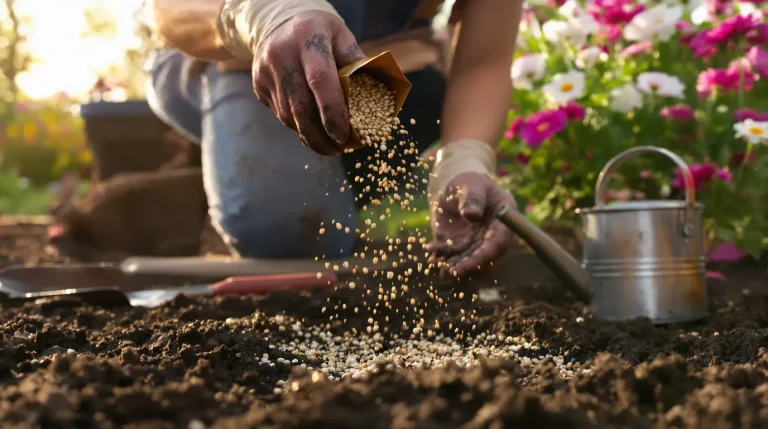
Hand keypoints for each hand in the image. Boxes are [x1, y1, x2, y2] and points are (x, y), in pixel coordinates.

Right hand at [251, 10, 365, 155]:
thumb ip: (356, 62)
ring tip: (327, 145)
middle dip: (320, 135)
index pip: (320, 80)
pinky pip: (279, 113)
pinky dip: (297, 126)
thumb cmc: (319, 32)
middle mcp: (282, 55)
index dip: (332, 111)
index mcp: (307, 38)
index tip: (343, 135)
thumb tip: (376, 97)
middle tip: (337, 150)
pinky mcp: (259, 85)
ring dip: (309, 135)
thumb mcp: (341, 36)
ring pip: (288, 115)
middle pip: (300, 106)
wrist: (278, 23)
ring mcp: (266, 71)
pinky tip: (311, 130)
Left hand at [428, 172, 515, 279]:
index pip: (497, 246)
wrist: (458, 186)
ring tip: (436, 261)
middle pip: (483, 261)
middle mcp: (491, 239)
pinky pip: (451, 256)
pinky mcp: (458, 247)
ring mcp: (475, 245)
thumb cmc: (471, 182)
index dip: (482, 258)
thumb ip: (473, 198)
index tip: (466, 265)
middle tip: (448, 270)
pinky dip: (440, 256)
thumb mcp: (473, 185)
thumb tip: (472, 214)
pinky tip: (430, 250)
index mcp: (503, 224)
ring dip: (452, 267)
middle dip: (465, 268)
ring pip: (466, 263)